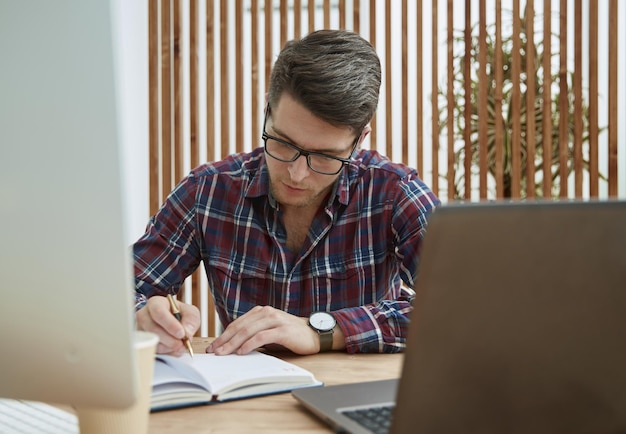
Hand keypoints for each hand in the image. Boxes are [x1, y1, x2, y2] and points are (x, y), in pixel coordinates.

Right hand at [136, 295, 200, 355]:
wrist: (171, 321)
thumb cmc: (179, 314)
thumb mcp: (189, 312)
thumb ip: (191, 319)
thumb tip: (187, 332)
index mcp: (155, 304)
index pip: (158, 312)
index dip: (170, 324)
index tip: (181, 333)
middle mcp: (144, 316)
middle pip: (154, 330)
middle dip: (171, 340)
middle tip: (182, 344)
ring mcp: (141, 331)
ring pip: (152, 343)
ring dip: (169, 347)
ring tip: (180, 345)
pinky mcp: (142, 344)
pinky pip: (153, 351)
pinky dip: (166, 353)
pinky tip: (173, 348)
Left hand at [206, 305, 321, 355]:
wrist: (315, 333)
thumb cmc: (291, 335)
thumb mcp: (270, 332)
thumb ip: (254, 334)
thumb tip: (233, 347)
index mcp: (261, 312)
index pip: (237, 324)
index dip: (223, 335)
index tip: (212, 347)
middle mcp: (266, 313)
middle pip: (240, 327)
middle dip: (225, 340)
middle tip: (213, 352)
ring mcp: (275, 320)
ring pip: (248, 331)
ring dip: (233, 343)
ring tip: (224, 353)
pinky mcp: (282, 330)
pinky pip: (262, 336)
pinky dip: (250, 344)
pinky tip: (242, 352)